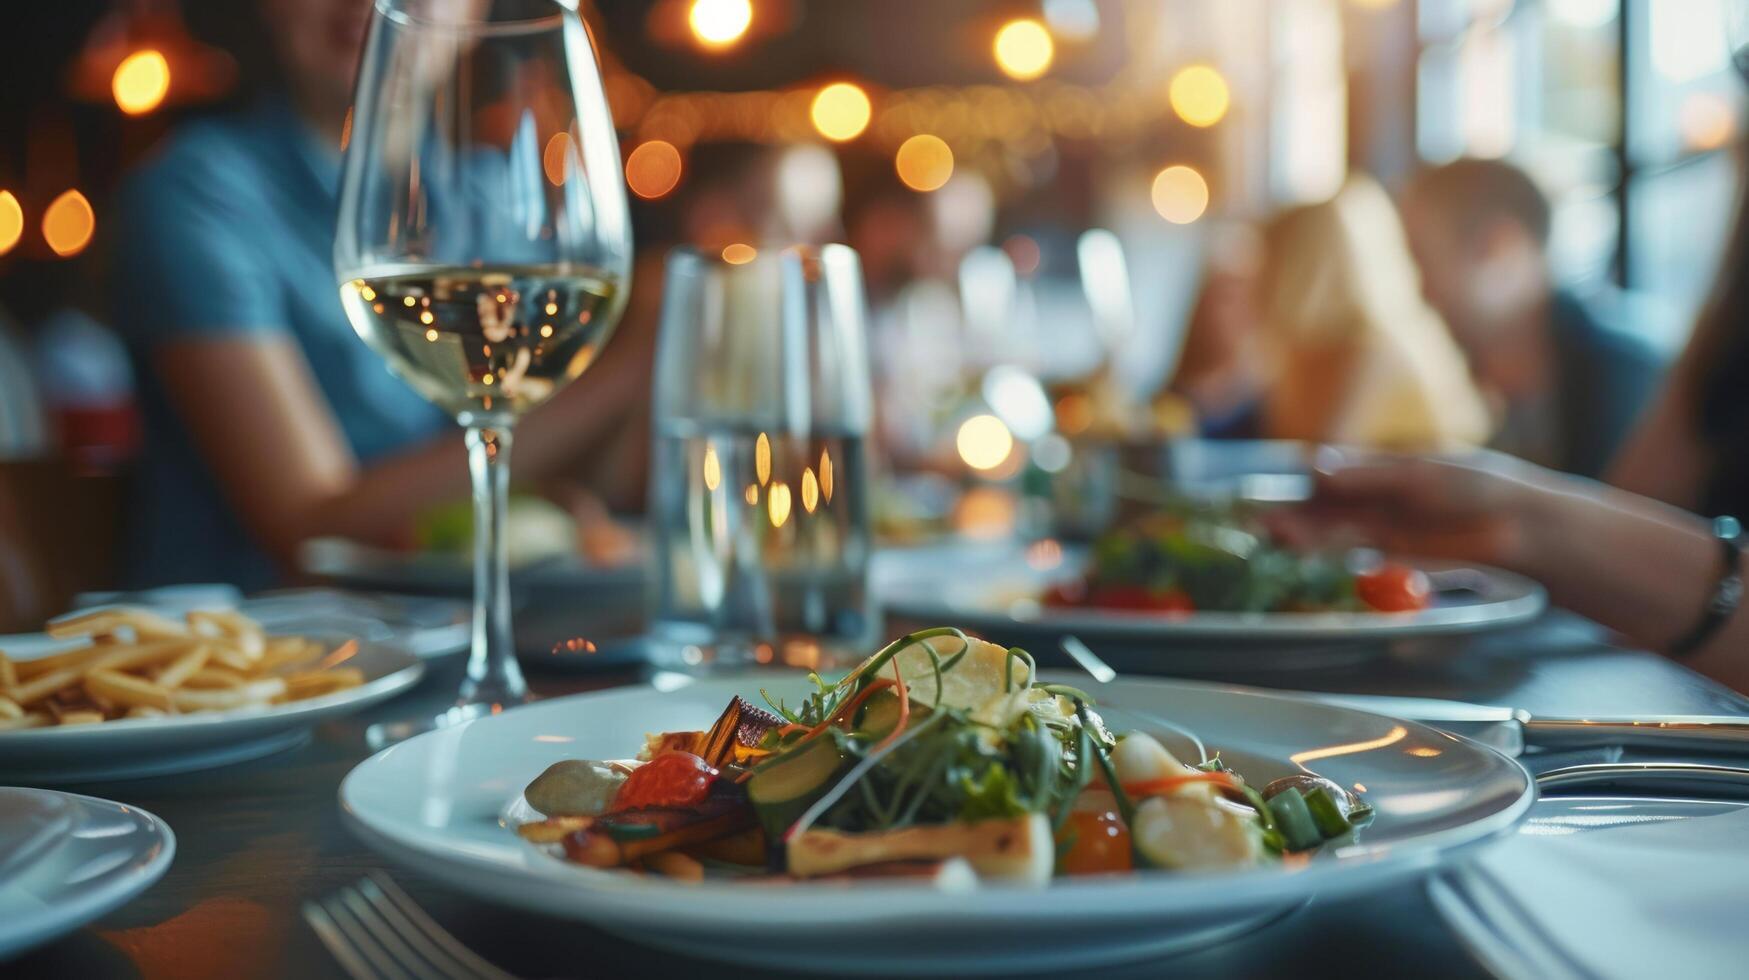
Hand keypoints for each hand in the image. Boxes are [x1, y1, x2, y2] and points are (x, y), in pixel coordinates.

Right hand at [1273, 446, 1556, 568]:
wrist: (1519, 528)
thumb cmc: (1476, 488)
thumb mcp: (1420, 474)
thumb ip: (1366, 475)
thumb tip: (1312, 466)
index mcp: (1383, 465)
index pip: (1334, 470)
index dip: (1305, 477)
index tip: (1283, 481)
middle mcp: (1376, 494)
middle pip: (1324, 504)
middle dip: (1294, 511)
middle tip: (1262, 520)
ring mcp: (1381, 524)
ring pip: (1330, 527)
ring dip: (1300, 531)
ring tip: (1273, 534)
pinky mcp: (1389, 551)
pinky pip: (1346, 549)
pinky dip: (1321, 549)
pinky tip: (1298, 548)